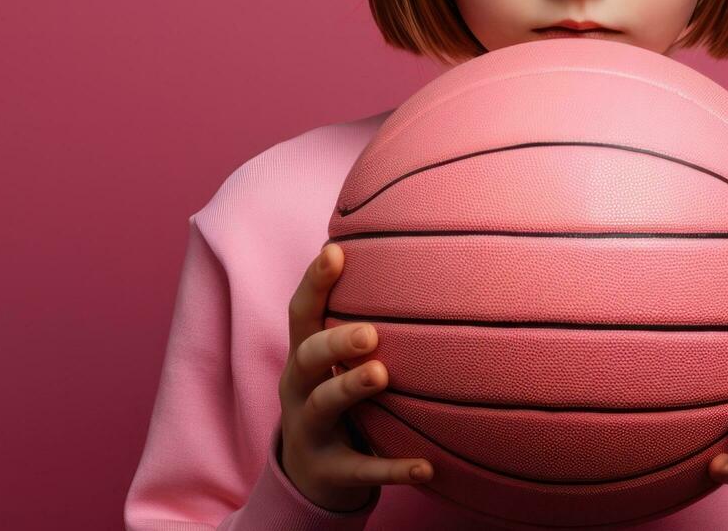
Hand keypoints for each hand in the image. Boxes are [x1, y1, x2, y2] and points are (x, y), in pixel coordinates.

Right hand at [277, 243, 433, 510]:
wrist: (312, 476)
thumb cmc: (335, 396)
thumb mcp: (334, 362)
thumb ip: (356, 319)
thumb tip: (402, 249)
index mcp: (303, 357)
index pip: (302, 314)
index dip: (315, 282)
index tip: (336, 252)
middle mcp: (300, 389)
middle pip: (307, 358)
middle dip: (334, 342)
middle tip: (369, 332)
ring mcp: (312, 432)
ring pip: (324, 407)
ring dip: (350, 388)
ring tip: (381, 375)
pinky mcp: (332, 472)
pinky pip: (361, 471)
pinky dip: (393, 469)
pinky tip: (427, 466)